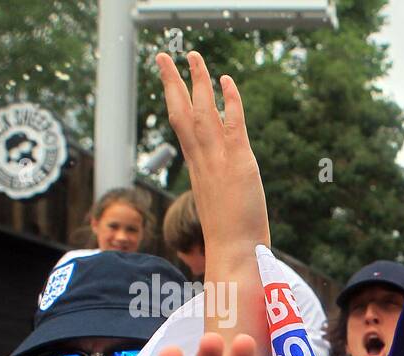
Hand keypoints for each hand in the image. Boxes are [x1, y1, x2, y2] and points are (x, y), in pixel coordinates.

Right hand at [155, 51, 268, 252]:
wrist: (234, 253)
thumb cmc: (230, 240)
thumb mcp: (223, 209)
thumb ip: (221, 194)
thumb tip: (224, 195)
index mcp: (197, 169)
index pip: (182, 128)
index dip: (175, 102)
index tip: (169, 82)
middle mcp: (203, 161)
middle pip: (181, 113)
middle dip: (172, 82)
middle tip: (164, 55)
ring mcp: (219, 161)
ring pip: (202, 112)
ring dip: (198, 81)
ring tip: (194, 55)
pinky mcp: (239, 164)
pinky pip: (233, 124)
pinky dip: (230, 101)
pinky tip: (226, 80)